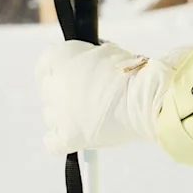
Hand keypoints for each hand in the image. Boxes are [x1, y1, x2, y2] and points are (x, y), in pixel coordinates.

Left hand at [35, 40, 191, 155]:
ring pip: (51, 114)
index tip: (72, 72)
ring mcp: (58, 112)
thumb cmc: (133, 72)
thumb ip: (87, 58)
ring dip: (66, 112)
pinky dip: (60, 138)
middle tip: (90, 92)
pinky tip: (74, 133)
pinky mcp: (68, 136)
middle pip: (49, 89)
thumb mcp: (107, 52)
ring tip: (92, 111)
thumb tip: (86, 68)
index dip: (60, 68)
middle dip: (66, 90)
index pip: (45, 63)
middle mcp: (53, 84)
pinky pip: (52, 141)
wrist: (146, 97)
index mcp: (60, 57)